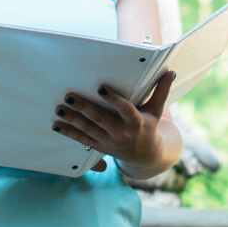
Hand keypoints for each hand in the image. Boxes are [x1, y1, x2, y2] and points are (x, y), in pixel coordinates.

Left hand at [52, 72, 174, 173]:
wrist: (146, 155)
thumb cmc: (149, 126)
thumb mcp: (156, 110)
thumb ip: (161, 90)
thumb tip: (171, 71)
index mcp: (136, 122)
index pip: (125, 109)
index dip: (113, 99)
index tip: (101, 88)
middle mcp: (122, 133)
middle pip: (100, 119)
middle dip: (84, 107)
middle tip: (69, 95)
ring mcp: (109, 142)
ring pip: (88, 129)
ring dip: (72, 119)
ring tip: (59, 108)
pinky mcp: (100, 147)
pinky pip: (82, 140)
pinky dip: (68, 132)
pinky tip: (56, 124)